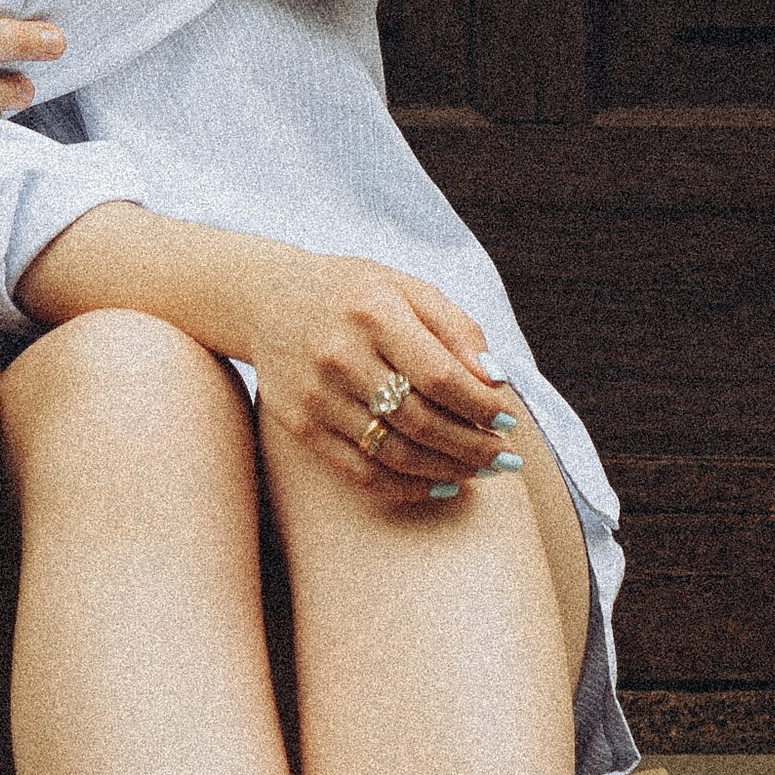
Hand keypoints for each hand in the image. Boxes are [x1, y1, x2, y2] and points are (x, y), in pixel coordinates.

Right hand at [239, 240, 517, 506]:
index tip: (509, 421)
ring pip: (394, 452)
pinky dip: (406, 486)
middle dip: (472, 446)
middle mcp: (340, 354)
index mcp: (374, 312)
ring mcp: (317, 394)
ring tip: (479, 472)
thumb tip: (495, 382)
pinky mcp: (300, 424)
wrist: (265, 299)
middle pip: (420, 419)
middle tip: (504, 460)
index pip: (440, 375)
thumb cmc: (353, 293)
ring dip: (447, 469)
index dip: (481, 406)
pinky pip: (360, 471)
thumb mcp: (407, 288)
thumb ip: (456, 329)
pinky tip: (438, 484)